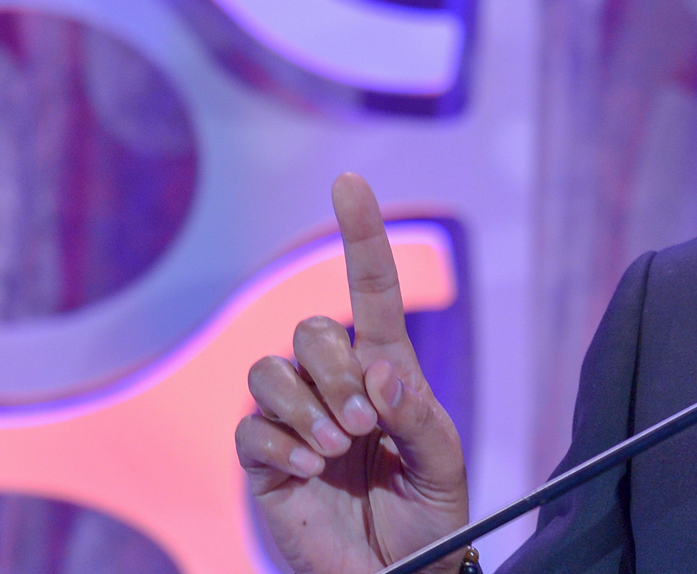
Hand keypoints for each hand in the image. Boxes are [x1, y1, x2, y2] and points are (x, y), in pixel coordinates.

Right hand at [236, 173, 469, 573]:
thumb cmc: (430, 516)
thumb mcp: (445, 462)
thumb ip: (419, 414)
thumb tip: (379, 372)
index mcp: (388, 373)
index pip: (371, 291)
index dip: (361, 234)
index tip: (351, 182)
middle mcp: (336, 387)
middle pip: (312, 329)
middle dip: (337, 370)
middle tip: (365, 422)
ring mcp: (296, 421)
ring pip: (273, 370)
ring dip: (310, 406)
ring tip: (341, 448)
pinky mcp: (263, 461)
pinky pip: (251, 427)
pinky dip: (282, 444)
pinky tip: (311, 469)